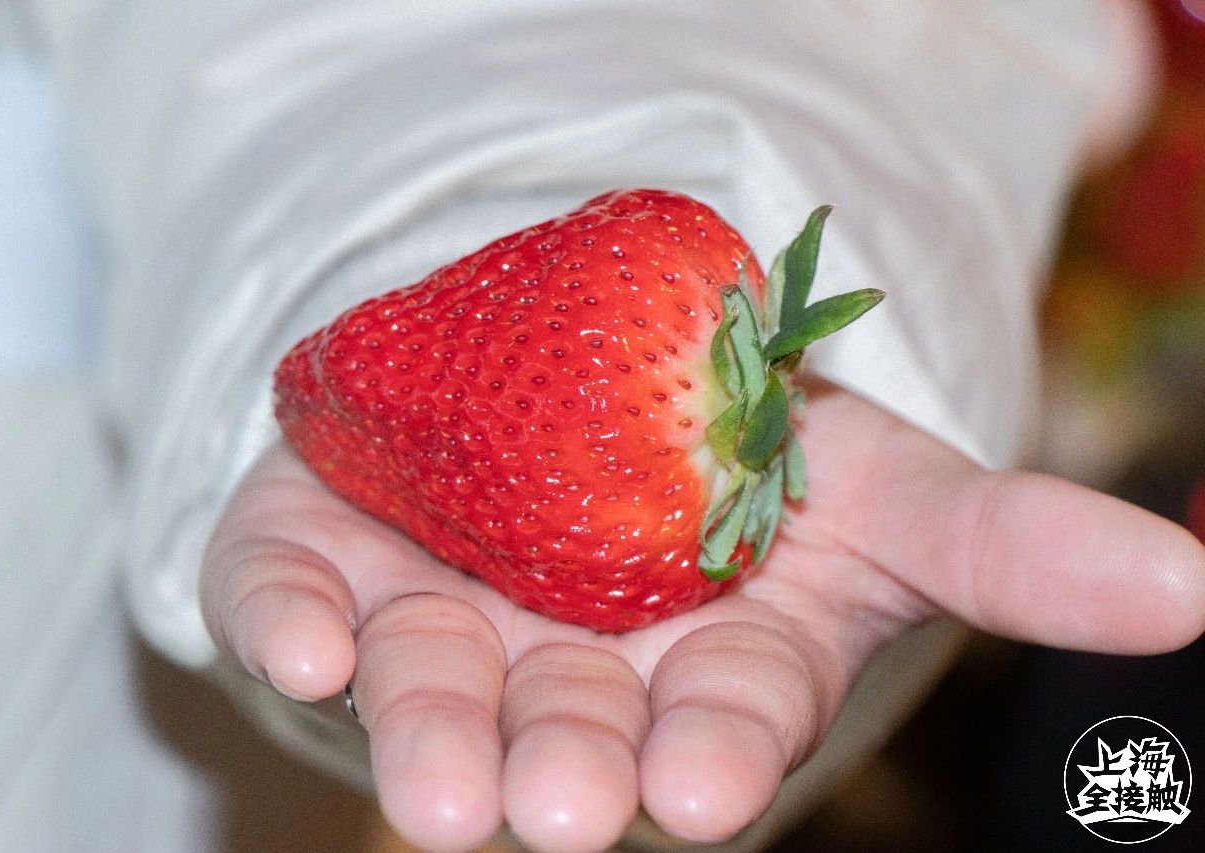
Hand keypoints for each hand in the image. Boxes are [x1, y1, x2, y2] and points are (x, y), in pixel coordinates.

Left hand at [200, 379, 1204, 851]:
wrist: (577, 378)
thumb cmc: (744, 460)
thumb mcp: (880, 487)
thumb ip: (1005, 543)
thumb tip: (1191, 588)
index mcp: (698, 665)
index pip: (719, 721)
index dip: (717, 749)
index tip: (702, 786)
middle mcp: (569, 670)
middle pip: (570, 727)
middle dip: (569, 768)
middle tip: (567, 810)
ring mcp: (440, 622)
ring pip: (430, 695)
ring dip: (431, 737)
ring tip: (437, 790)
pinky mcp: (328, 569)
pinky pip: (288, 601)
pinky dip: (290, 623)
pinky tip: (306, 645)